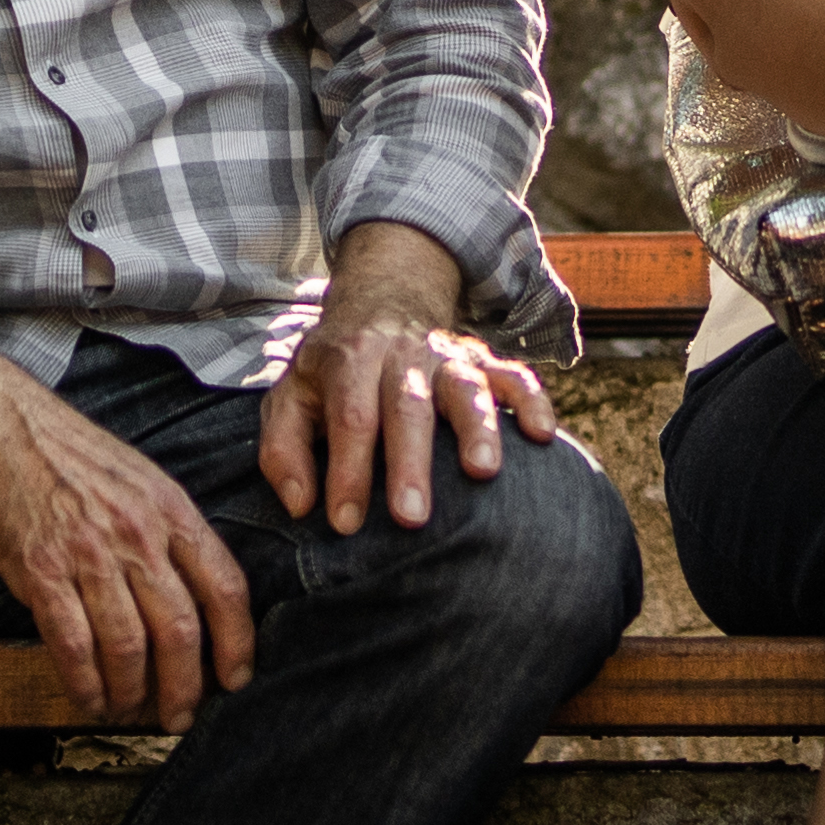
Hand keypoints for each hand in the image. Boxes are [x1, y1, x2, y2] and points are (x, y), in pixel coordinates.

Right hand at [0, 373, 260, 717]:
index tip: (236, 678)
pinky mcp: (41, 571)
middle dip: (185, 685)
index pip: (225, 587)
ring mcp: (88, 554)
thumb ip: (170, 534)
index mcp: (171, 510)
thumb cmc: (67, 456)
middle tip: (180, 715)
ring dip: (132, 692)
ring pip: (128, 646)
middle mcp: (137, 534)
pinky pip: (73, 645)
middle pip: (180, 629)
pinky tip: (90, 699)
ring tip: (130, 711)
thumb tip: (196, 597)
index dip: (237, 642)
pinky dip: (85, 683)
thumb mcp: (140, 481)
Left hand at [264, 224, 558, 535]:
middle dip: (410, 463)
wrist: (382, 301)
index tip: (345, 523)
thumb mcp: (290, 396)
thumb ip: (283, 449)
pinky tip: (542, 435)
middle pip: (408, 407)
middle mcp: (402, 356)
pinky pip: (515, 376)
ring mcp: (448, 357)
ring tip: (483, 472)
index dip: (347, 470)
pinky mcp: (484, 361)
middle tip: (410, 519)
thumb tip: (300, 505)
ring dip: (477, 428)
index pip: (350, 417)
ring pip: (466, 389)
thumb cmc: (333, 369)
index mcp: (349, 361)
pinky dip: (531, 401)